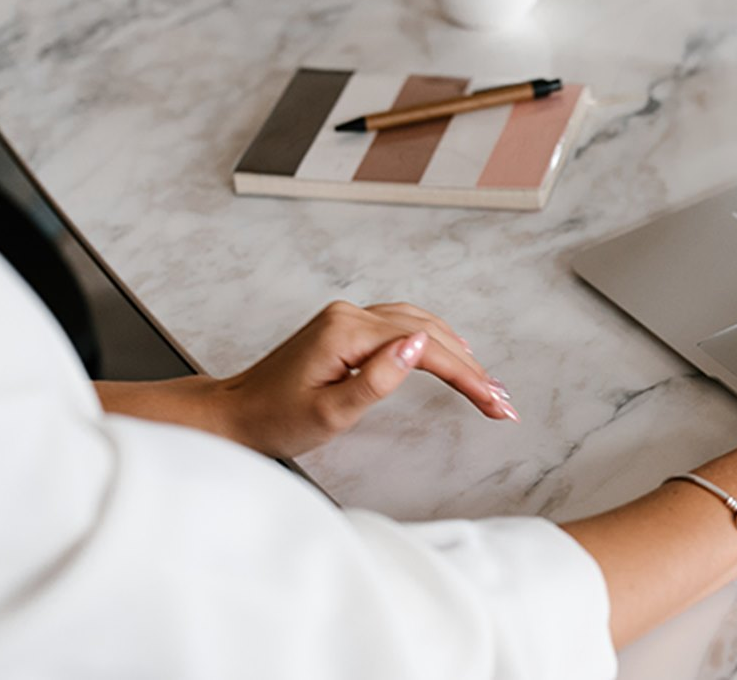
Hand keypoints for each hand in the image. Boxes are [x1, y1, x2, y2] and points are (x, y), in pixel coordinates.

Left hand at [214, 300, 516, 457]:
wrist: (233, 414)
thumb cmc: (274, 420)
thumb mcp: (329, 414)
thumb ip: (376, 381)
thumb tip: (417, 347)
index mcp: (347, 332)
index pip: (425, 350)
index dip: (467, 378)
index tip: (496, 404)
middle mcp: (350, 315)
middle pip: (428, 333)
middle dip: (471, 369)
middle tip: (503, 403)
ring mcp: (347, 317)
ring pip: (419, 324)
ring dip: (458, 351)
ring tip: (488, 382)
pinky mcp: (345, 327)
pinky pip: (401, 323)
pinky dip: (433, 337)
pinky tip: (451, 347)